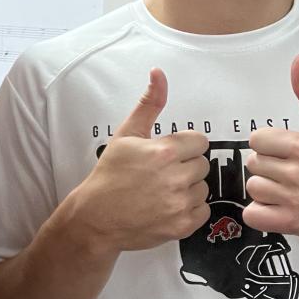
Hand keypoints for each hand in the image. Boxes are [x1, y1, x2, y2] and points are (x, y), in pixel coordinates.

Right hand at [70, 69, 209, 251]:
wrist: (95, 217)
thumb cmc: (109, 175)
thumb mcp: (126, 134)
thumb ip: (149, 104)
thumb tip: (159, 73)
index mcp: (163, 151)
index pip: (199, 142)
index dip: (184, 146)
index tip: (170, 153)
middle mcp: (174, 177)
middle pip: (202, 164)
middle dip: (185, 166)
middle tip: (162, 173)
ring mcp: (179, 204)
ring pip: (203, 188)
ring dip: (188, 188)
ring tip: (163, 191)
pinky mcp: (181, 225)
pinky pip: (202, 211)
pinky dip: (189, 210)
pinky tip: (168, 206)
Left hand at [244, 54, 298, 244]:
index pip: (257, 139)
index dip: (268, 145)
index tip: (285, 151)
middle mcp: (297, 172)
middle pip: (253, 163)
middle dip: (267, 167)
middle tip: (289, 172)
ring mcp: (295, 199)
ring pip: (253, 188)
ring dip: (265, 190)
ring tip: (287, 190)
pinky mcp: (293, 223)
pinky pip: (253, 216)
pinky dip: (260, 214)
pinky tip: (278, 208)